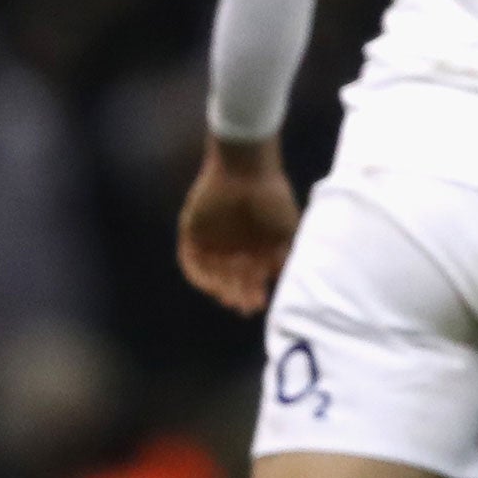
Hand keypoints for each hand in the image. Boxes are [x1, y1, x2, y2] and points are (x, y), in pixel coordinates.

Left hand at [177, 136, 299, 315]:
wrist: (245, 171)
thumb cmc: (272, 197)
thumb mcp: (287, 228)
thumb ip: (285, 255)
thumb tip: (282, 279)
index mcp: (254, 243)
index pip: (251, 275)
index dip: (254, 291)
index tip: (260, 303)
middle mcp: (233, 244)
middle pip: (232, 278)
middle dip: (240, 293)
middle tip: (247, 307)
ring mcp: (211, 240)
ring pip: (213, 274)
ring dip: (221, 288)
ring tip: (231, 299)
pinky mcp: (191, 233)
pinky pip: (190, 262)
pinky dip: (199, 276)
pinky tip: (212, 286)